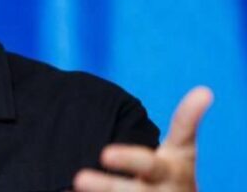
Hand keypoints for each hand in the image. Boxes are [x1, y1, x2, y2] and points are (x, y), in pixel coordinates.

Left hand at [73, 86, 212, 190]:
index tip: (105, 154)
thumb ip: (187, 121)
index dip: (128, 159)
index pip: (148, 163)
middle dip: (106, 186)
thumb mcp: (184, 149)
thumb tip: (203, 91)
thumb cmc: (173, 172)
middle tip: (79, 178)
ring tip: (70, 188)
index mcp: (169, 171)